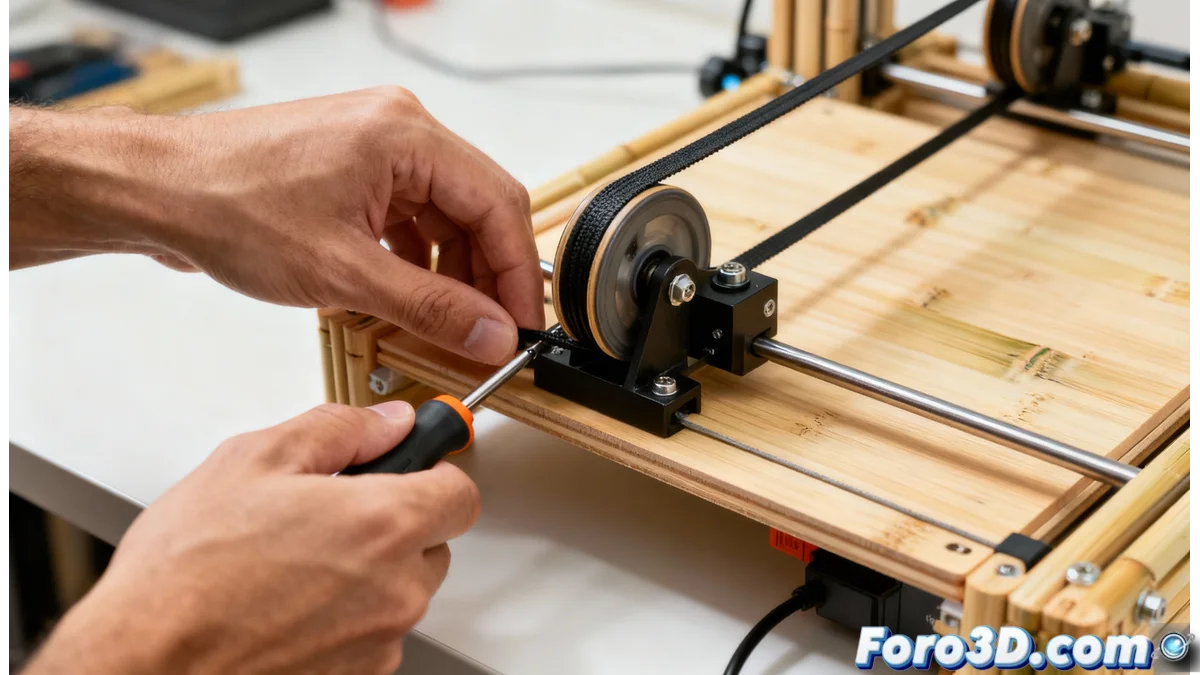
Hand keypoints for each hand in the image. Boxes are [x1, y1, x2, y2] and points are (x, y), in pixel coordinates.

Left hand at [7, 92, 544, 364]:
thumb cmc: (225, 205)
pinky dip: (415, 258)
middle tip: (489, 333)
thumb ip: (430, 307)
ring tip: (445, 324)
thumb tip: (490, 333)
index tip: (520, 326)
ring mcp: (374, 146)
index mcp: (406, 136)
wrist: (153, 190)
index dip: (517, 275)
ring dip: (449, 271)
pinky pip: (408, 215)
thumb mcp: (343, 273)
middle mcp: (397, 129)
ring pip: (443, 215)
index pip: (499, 205)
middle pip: (476, 208)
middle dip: (485, 276)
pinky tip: (406, 296)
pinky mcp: (352, 168)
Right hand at [24, 401, 480, 674]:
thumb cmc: (185, 574)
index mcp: (384, 525)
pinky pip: (372, 634)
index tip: (408, 467)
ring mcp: (378, 641)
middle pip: (433, 543)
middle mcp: (396, 589)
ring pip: (401, 591)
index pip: (461, 493)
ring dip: (368, 573)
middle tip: (329, 514)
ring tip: (293, 562)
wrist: (144, 663)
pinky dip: (345, 616)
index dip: (434, 473)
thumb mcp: (254, 460)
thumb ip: (339, 430)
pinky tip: (287, 602)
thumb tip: (386, 422)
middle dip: (394, 522)